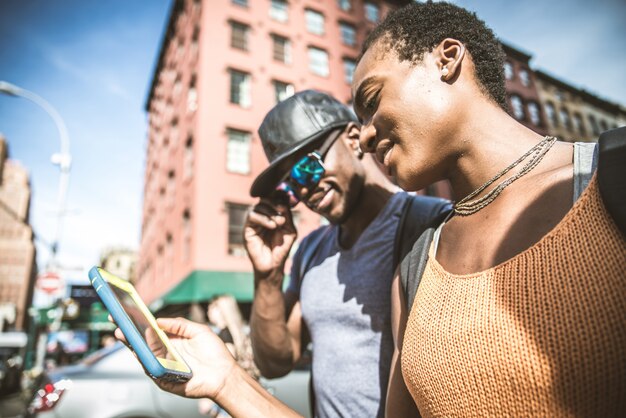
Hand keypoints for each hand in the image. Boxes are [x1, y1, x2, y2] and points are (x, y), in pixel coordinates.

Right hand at [115, 317, 236, 399]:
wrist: (224, 375)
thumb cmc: (215, 353)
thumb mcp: (199, 331)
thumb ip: (179, 324)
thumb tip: (159, 320)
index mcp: (172, 342)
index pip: (151, 332)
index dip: (139, 324)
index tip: (128, 315)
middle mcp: (165, 354)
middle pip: (143, 344)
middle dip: (129, 334)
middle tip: (119, 324)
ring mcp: (164, 366)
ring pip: (144, 356)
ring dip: (134, 346)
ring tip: (126, 334)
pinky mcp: (164, 380)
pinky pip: (152, 370)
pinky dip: (146, 361)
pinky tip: (143, 350)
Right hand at [244, 199, 296, 277]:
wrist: (273, 265)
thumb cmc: (282, 248)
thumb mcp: (289, 230)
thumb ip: (287, 215)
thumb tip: (283, 201)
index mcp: (272, 215)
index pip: (272, 199)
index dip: (278, 198)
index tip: (286, 204)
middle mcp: (262, 216)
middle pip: (264, 199)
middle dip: (274, 203)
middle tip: (282, 210)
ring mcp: (254, 222)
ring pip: (257, 206)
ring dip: (270, 212)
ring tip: (278, 223)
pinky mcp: (247, 229)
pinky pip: (251, 215)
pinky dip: (263, 218)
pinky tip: (272, 226)